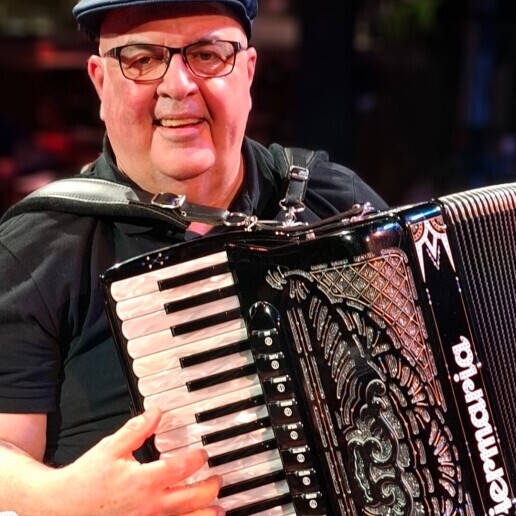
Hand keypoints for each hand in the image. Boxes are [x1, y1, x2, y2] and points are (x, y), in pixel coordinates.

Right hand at [53, 406, 223, 515]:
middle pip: (190, 499)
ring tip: (219, 510)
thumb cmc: (87, 477)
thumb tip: (157, 412)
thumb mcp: (112, 447)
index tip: (203, 453)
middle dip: (209, 488)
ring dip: (204, 515)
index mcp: (144, 480)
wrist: (63, 507)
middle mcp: (149, 504)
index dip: (197, 458)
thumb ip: (137, 429)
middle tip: (217, 479)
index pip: (181, 468)